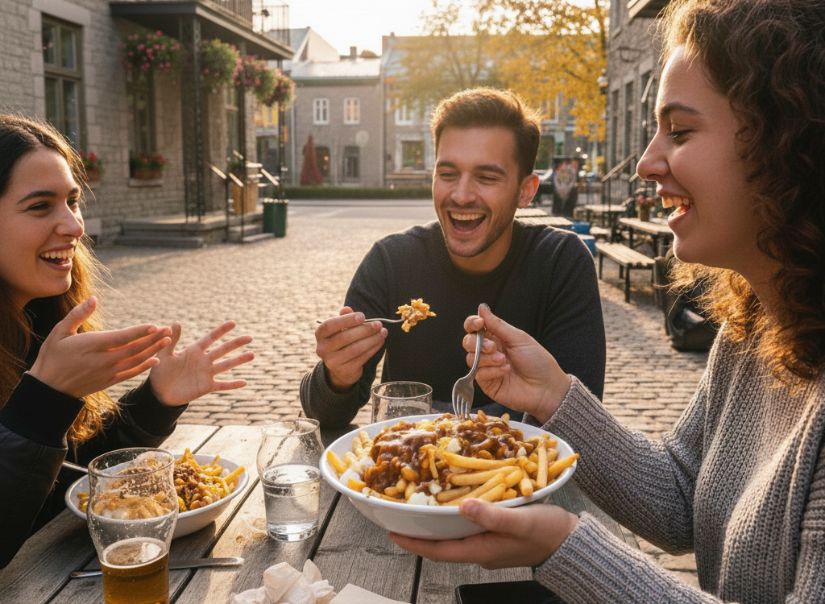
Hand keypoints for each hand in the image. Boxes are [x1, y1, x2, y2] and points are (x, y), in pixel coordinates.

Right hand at [29, 297, 171, 398]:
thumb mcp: (59, 332)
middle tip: (169, 329)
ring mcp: (108, 372)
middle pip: (134, 348)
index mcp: (93, 345)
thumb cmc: (52, 356)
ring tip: (167, 340)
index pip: (122, 337)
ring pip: (136, 360)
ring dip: (153, 350)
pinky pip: (131, 373)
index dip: (140, 332)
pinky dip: (144, 366)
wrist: (49, 388)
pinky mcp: (109, 381)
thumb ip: (77, 315)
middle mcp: (104, 360)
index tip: (154, 325)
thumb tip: (93, 299)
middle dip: (154, 338)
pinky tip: (155, 360)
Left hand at [148, 321, 253, 405]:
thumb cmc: (161, 372)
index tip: (233, 323)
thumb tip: (175, 322)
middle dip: (236, 344)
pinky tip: (244, 382)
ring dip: (239, 360)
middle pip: (223, 350)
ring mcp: (207, 374)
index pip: (211, 338)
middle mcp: (204, 360)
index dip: (221, 331)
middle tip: (249, 337)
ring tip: (252, 354)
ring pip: (226, 365)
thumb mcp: (164, 354)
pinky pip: (222, 385)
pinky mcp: (207, 387)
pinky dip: (233, 385)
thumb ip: (172, 340)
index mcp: (194, 351)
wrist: (160, 392)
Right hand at [315, 307, 385, 390]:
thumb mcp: (340, 328)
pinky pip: (362, 358)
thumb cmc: (342, 341)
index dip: (346, 320)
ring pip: (355, 349)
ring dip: (372, 339)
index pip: (330, 325)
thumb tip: (347, 309)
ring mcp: (332, 362)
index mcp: (320, 334)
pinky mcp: (345, 370)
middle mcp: (322, 349)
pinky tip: (380, 341)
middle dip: (364, 330)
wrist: (340, 368)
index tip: (362, 316)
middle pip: (344, 337)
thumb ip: (344, 318)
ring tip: (383, 332)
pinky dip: (373, 348)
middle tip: (378, 324)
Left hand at [390, 499, 577, 568]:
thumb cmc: (548, 532)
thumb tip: (463, 506)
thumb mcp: (520, 520)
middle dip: (421, 534)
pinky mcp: (498, 537)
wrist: (572, 542)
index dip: (414, 543)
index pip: (439, 551)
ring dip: (437, 526)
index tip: (393, 533)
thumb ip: (492, 514)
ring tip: (421, 509)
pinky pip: (470, 529)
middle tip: (401, 518)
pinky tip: (456, 504)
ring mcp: (490, 545)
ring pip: (455, 537)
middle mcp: (481, 551)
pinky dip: (456, 519)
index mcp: (482, 550)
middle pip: (443, 545)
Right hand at [463, 304, 570, 422]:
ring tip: (504, 360)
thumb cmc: (537, 361)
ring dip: (486, 358)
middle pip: (468, 342)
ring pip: (470, 358)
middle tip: (493, 347)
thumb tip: (481, 308)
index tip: (479, 323)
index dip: (472, 323)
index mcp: (497, 338)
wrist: (546, 387)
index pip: (475, 327)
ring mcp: (487, 368)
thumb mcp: (518, 338)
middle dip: (477, 342)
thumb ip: (497, 325)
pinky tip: (505, 371)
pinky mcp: (487, 383)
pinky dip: (491, 371)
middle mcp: (489, 352)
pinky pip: (478, 374)